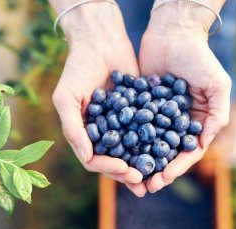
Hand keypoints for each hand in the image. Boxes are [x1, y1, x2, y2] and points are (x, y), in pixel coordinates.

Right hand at [51, 3, 146, 195]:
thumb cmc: (77, 69)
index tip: (124, 169)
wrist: (100, 41)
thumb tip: (86, 158)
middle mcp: (102, 133)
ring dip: (143, 165)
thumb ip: (73, 128)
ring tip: (156, 178)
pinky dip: (156, 143)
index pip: (94, 159)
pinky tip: (168, 151)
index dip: (108, 167)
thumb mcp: (67, 97)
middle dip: (128, 172)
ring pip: (133, 151)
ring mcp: (121, 125)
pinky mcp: (138, 113)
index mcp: (84, 134)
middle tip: (143, 181)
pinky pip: (147, 132)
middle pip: (115, 161)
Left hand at [137, 6, 230, 192]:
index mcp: (195, 123)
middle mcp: (174, 124)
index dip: (177, 167)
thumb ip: (217, 114)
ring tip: (128, 176)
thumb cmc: (199, 57)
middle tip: (144, 186)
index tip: (164, 178)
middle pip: (164, 154)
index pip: (186, 152)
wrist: (172, 33)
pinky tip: (114, 153)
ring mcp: (154, 117)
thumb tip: (203, 145)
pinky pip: (130, 127)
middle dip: (155, 171)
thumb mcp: (217, 84)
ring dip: (138, 162)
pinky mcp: (137, 107)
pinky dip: (124, 141)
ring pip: (145, 145)